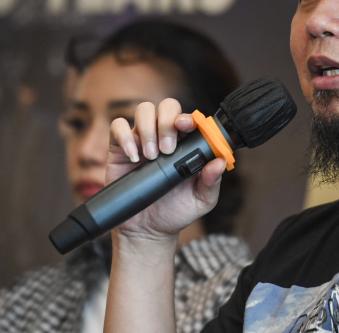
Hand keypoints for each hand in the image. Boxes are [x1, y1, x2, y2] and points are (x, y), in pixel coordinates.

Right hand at [108, 98, 225, 244]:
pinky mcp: (120, 148)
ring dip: (148, 128)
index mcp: (187, 143)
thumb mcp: (201, 200)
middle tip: (167, 149)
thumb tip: (220, 161)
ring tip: (151, 156)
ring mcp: (142, 140)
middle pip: (166, 106)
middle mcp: (165, 136)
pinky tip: (133, 156)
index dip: (188, 117)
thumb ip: (211, 181)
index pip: (188, 118)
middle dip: (167, 122)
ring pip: (143, 110)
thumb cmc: (176, 211)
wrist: (147, 230)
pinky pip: (118, 127)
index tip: (185, 126)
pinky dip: (125, 136)